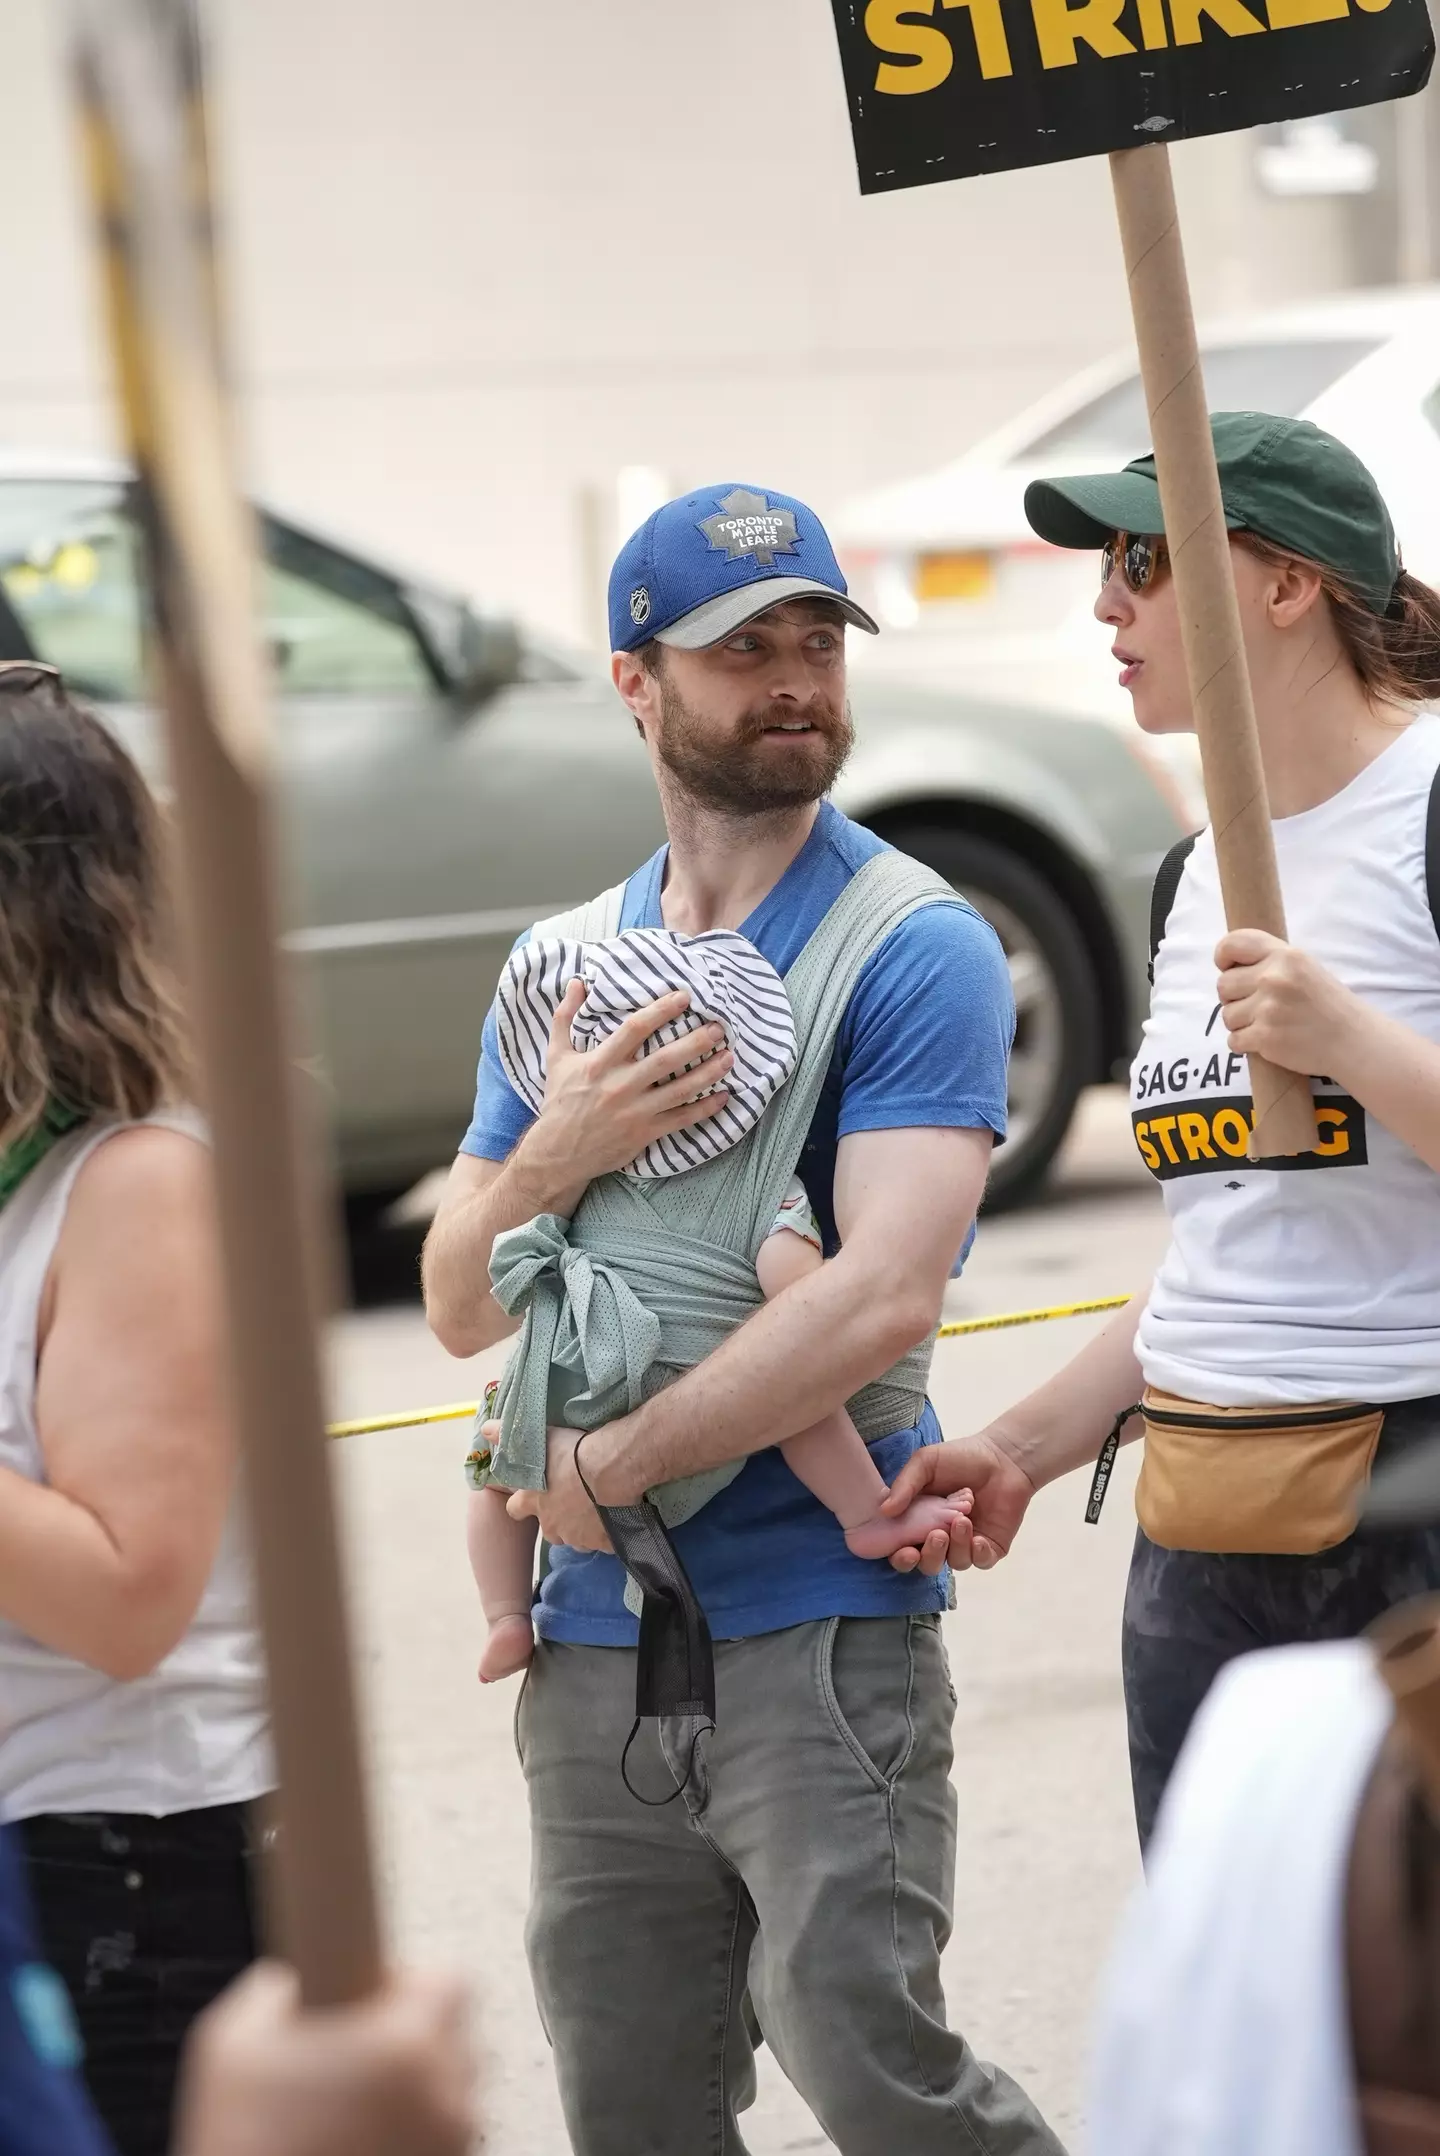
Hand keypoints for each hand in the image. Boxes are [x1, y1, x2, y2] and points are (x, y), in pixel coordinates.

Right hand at [172, 1961, 474, 2155]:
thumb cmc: (243, 2143)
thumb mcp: (232, 2043)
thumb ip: (278, 1991)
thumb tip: (293, 1984)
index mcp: (406, 2047)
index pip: (451, 1982)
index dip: (409, 1984)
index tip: (378, 1998)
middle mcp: (444, 2101)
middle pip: (456, 2038)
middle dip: (414, 2041)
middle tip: (359, 2060)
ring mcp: (448, 2149)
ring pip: (453, 2095)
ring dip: (420, 2094)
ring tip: (359, 2111)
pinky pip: (443, 2143)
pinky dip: (415, 2138)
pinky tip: (363, 2143)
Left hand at [505, 1427, 614, 1550]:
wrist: (609, 1471)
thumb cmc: (573, 1452)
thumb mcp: (540, 1438)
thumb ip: (510, 1436)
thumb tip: (485, 1429)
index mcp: (533, 1501)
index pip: (514, 1510)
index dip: (521, 1504)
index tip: (530, 1498)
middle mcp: (551, 1524)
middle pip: (549, 1530)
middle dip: (557, 1520)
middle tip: (572, 1501)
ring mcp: (577, 1537)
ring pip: (575, 1538)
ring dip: (581, 1528)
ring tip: (595, 1509)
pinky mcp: (600, 1543)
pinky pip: (601, 1542)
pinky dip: (605, 1533)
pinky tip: (614, 1518)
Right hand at [526, 979, 734, 1194]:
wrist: (557, 1153)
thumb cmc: (559, 1101)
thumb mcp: (557, 1056)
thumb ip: (565, 1017)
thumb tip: (576, 983)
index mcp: (600, 1063)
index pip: (634, 1030)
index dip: (661, 1011)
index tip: (684, 997)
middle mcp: (620, 1085)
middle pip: (665, 1059)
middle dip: (696, 1042)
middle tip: (719, 1028)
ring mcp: (635, 1111)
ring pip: (680, 1089)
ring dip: (708, 1072)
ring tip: (729, 1057)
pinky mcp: (645, 1133)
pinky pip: (681, 1119)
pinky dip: (705, 1109)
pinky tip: (724, 1096)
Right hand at [879, 1432, 1035, 1572]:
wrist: (1002, 1457)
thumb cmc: (960, 1457)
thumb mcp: (925, 1463)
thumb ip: (904, 1485)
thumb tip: (883, 1511)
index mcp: (919, 1521)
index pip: (903, 1549)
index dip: (901, 1557)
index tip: (905, 1550)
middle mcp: (941, 1536)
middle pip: (928, 1564)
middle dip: (930, 1556)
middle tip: (936, 1536)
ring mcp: (966, 1543)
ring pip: (955, 1563)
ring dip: (956, 1546)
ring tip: (962, 1520)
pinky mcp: (990, 1547)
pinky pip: (981, 1562)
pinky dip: (978, 1553)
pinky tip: (978, 1538)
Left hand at [1215, 929, 1363, 1077]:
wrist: (1353, 1041)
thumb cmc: (1328, 1005)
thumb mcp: (1306, 968)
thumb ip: (1271, 962)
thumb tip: (1229, 967)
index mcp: (1285, 955)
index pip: (1233, 943)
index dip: (1223, 956)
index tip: (1227, 968)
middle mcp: (1274, 978)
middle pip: (1223, 984)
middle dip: (1233, 997)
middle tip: (1255, 1006)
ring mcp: (1268, 1008)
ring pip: (1227, 1015)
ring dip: (1241, 1023)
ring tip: (1267, 1024)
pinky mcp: (1265, 1037)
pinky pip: (1233, 1040)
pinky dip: (1244, 1043)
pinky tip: (1265, 1041)